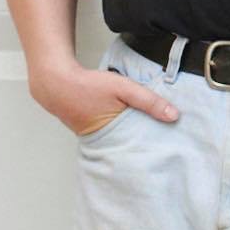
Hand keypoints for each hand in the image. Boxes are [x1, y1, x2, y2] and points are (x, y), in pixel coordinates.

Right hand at [31, 60, 178, 136]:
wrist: (55, 82)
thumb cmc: (88, 85)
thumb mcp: (124, 89)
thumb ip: (149, 101)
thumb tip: (174, 116)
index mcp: (112, 136)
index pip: (140, 147)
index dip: (155, 145)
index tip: (171, 145)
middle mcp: (102, 142)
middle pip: (131, 145)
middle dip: (146, 142)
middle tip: (167, 141)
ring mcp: (94, 137)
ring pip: (121, 138)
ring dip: (133, 133)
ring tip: (152, 130)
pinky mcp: (89, 129)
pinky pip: (111, 131)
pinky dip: (121, 127)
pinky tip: (130, 120)